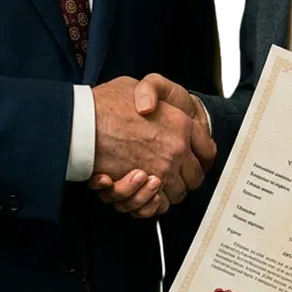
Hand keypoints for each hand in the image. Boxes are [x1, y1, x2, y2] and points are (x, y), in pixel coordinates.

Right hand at [91, 77, 210, 206]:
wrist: (83, 123)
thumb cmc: (107, 103)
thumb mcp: (137, 85)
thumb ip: (154, 95)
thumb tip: (154, 106)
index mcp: (181, 123)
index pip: (208, 150)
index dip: (201, 155)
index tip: (193, 157)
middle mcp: (176, 149)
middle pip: (195, 176)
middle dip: (185, 177)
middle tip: (171, 172)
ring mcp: (161, 170)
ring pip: (177, 193)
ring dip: (166, 191)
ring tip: (151, 181)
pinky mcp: (142, 188)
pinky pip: (157, 206)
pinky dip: (151, 204)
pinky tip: (141, 191)